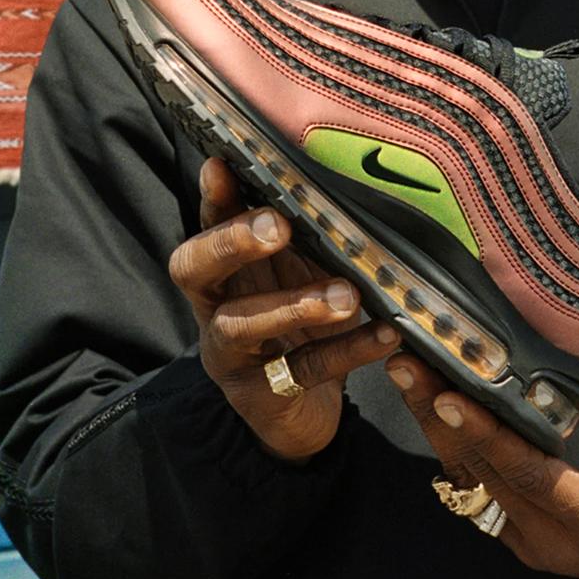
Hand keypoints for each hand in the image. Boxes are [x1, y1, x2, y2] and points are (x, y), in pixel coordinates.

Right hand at [169, 157, 400, 461]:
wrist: (299, 414)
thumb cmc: (300, 325)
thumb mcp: (298, 276)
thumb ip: (303, 237)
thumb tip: (339, 178)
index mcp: (222, 272)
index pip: (206, 226)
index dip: (212, 197)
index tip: (222, 163)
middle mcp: (213, 309)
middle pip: (194, 269)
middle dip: (231, 242)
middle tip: (276, 224)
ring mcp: (230, 356)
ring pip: (240, 324)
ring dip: (294, 304)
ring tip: (347, 293)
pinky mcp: (261, 397)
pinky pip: (303, 369)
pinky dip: (348, 349)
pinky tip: (385, 334)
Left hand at [387, 329, 578, 578]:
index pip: (528, 473)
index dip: (486, 434)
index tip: (449, 396)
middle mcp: (549, 539)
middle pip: (482, 473)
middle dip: (440, 417)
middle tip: (407, 364)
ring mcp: (528, 541)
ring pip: (468, 480)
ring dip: (435, 427)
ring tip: (407, 373)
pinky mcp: (516, 534)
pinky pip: (475, 488)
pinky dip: (452, 444)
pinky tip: (430, 403)